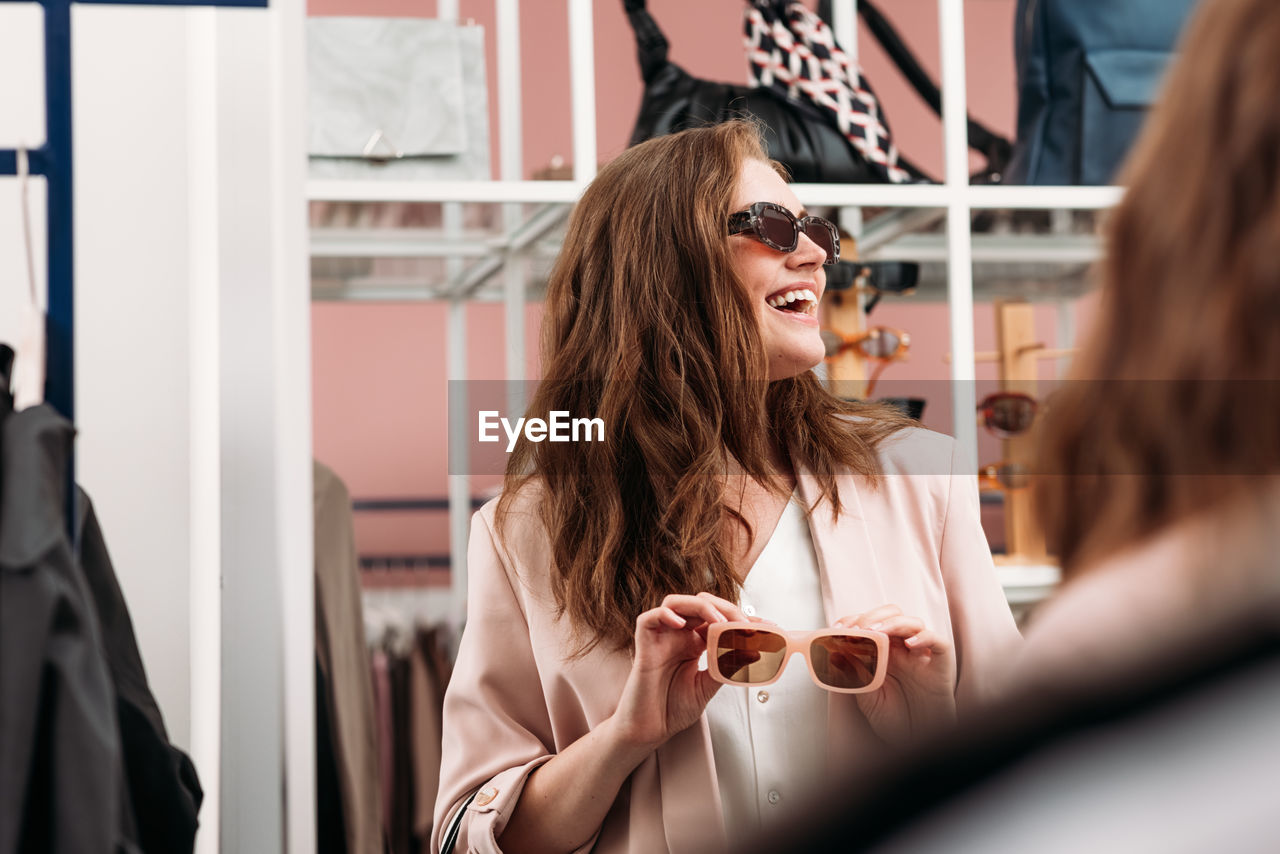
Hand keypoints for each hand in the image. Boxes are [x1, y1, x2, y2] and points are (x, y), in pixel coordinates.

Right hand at [609, 592, 748, 749]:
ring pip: (676, 603)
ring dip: (700, 606)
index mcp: (694, 643)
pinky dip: (664, 615)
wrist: (649, 730)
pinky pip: (648, 619)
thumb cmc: (672, 708)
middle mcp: (678, 635)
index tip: (765, 626)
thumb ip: (726, 668)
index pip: (718, 619)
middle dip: (725, 608)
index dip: (740, 618)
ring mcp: (661, 638)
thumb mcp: (708, 687)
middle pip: (700, 604)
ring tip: (718, 620)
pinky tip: (681, 624)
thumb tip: (753, 653)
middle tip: (744, 624)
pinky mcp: (644, 646)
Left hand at [834, 605, 956, 743]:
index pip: (870, 624)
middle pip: (892, 615)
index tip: (837, 629)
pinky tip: (909, 644)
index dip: (854, 621)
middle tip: (858, 629)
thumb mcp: (866, 697)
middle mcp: (902, 650)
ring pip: (913, 622)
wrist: (916, 742)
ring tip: (877, 631)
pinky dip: (925, 637)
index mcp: (883, 653)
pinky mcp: (940, 667)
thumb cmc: (893, 721)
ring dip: (893, 622)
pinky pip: (939, 642)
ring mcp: (922, 656)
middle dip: (872, 616)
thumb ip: (854, 674)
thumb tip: (834, 652)